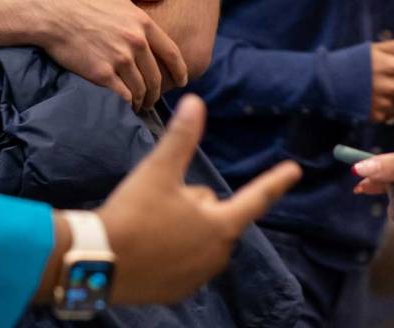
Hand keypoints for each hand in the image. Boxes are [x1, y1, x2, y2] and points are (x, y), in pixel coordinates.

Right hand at [34, 0, 187, 109]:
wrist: (50, 12)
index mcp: (142, 22)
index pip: (171, 53)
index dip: (180, 70)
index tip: (181, 80)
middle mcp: (135, 42)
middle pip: (156, 76)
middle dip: (156, 91)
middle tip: (152, 98)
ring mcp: (119, 59)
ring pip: (140, 89)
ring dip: (141, 100)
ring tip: (137, 104)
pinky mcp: (102, 74)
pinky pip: (122, 96)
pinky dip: (126, 104)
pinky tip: (123, 106)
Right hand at [93, 96, 300, 304]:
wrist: (98, 262)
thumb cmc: (134, 213)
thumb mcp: (159, 171)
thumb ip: (182, 138)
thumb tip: (197, 102)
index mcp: (220, 225)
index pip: (256, 198)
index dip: (275, 181)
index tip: (295, 170)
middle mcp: (217, 255)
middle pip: (218, 216)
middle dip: (197, 204)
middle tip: (162, 198)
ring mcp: (198, 277)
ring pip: (201, 239)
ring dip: (185, 228)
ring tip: (150, 222)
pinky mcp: (177, 291)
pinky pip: (184, 263)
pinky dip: (172, 252)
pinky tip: (147, 246)